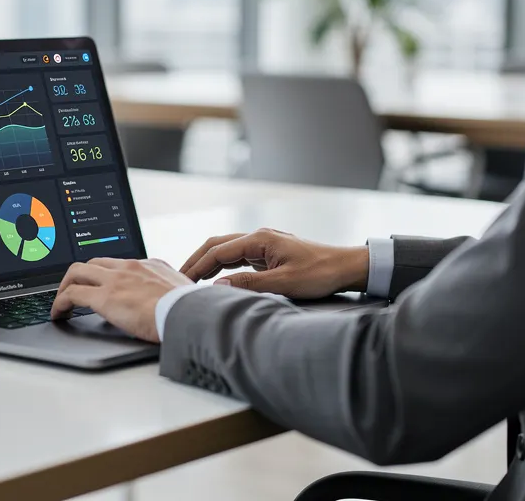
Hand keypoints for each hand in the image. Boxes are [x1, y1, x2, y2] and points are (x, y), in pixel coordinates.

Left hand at [50, 258, 192, 342]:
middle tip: (74, 291)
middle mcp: (130, 266)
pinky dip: (60, 303)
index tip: (99, 284)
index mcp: (150, 265)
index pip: (119, 263)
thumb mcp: (182, 293)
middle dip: (80, 276)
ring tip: (61, 303)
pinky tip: (59, 314)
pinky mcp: (105, 297)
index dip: (104, 274)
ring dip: (66, 286)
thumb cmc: (192, 310)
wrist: (190, 314)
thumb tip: (171, 302)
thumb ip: (170, 293)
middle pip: (94, 262)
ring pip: (77, 272)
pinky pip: (72, 295)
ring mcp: (115, 279)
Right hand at [180, 228, 368, 298]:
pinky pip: (239, 257)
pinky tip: (218, 278)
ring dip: (209, 262)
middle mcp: (259, 237)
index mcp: (259, 239)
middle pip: (217, 245)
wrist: (345, 267)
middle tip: (179, 279)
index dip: (196, 266)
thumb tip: (218, 287)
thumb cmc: (320, 273)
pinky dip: (224, 266)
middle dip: (196, 261)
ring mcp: (265, 244)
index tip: (181, 281)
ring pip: (227, 249)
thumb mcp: (284, 283)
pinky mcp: (270, 253)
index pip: (217, 251)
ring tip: (192, 280)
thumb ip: (249, 284)